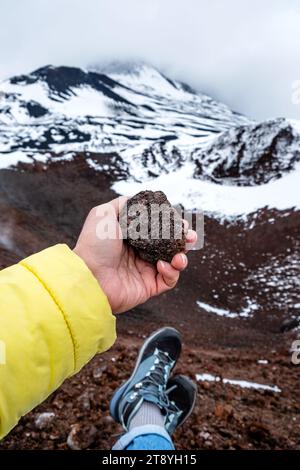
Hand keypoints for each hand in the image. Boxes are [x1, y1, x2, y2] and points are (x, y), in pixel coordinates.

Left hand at [74, 197, 196, 313]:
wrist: (89, 276)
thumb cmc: (94, 245)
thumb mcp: (103, 214)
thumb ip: (123, 204)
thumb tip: (140, 200)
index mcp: (132, 236)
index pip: (158, 228)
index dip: (171, 223)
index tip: (179, 219)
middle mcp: (140, 252)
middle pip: (170, 244)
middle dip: (183, 238)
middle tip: (189, 235)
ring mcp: (145, 270)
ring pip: (173, 262)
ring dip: (182, 256)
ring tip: (181, 253)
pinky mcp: (148, 287)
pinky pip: (168, 280)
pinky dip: (171, 272)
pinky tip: (162, 264)